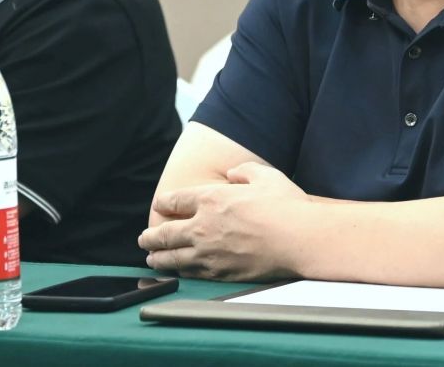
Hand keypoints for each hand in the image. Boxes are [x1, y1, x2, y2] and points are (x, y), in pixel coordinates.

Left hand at [139, 162, 307, 280]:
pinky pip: (191, 273)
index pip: (175, 201)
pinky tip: (177, 272)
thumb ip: (243, 171)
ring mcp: (210, 253)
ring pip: (173, 258)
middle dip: (150, 237)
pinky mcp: (220, 273)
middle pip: (165, 233)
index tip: (160, 206)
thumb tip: (232, 174)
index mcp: (211, 199)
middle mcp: (203, 226)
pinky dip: (179, 272)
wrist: (300, 239)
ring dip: (158, 258)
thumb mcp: (264, 175)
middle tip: (143, 239)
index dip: (164, 203)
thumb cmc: (285, 206)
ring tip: (151, 258)